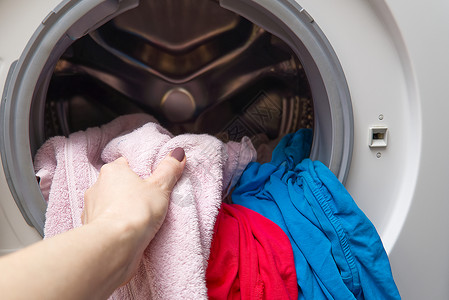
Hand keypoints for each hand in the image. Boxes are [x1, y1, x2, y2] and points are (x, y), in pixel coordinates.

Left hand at [81, 148, 185, 283]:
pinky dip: (114, 226)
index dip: (140, 172)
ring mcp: (90, 208)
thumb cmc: (136, 212)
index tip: (152, 182)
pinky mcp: (89, 229)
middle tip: (148, 201)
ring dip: (120, 210)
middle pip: (116, 184)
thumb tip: (178, 153)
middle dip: (129, 192)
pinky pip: (105, 223)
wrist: (115, 246)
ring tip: (139, 220)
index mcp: (112, 171)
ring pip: (109, 204)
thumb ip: (169, 169)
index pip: (126, 164)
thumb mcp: (160, 187)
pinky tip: (127, 233)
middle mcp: (97, 186)